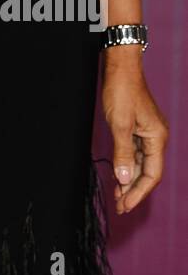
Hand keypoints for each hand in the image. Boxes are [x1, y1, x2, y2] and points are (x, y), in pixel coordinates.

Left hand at [101, 53, 167, 214]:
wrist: (120, 67)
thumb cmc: (121, 91)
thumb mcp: (120, 124)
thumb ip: (123, 152)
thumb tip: (124, 178)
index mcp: (157, 138)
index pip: (152, 174)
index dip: (139, 192)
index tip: (125, 205)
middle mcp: (156, 138)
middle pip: (148, 172)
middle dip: (134, 190)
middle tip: (119, 207)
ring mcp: (147, 133)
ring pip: (141, 164)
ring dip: (129, 181)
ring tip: (117, 197)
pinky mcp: (138, 128)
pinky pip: (135, 154)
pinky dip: (126, 166)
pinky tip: (118, 176)